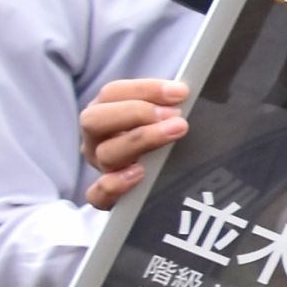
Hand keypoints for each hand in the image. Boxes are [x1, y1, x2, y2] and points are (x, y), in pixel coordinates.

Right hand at [78, 76, 189, 206]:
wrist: (160, 184)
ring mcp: (101, 167)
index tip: (180, 93)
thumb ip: (174, 104)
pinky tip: (139, 174)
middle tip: (174, 115)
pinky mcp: (105, 196)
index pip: (113, 93)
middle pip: (95, 120)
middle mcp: (98, 139)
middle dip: (137, 113)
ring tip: (174, 134)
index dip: (146, 90)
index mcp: (107, 112)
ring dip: (140, 140)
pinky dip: (114, 185)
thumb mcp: (165, 118)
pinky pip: (97, 195)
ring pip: (106, 153)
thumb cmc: (163, 139)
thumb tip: (191, 93)